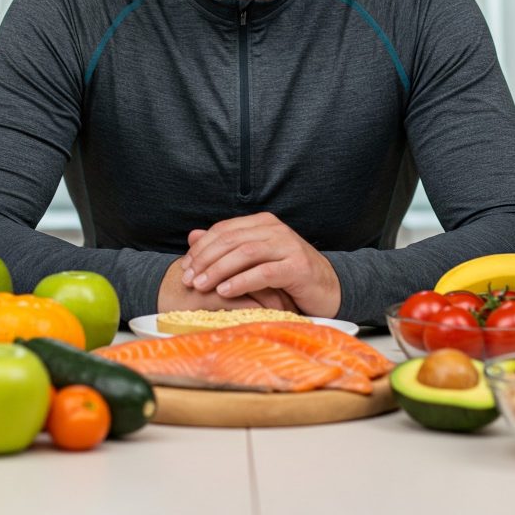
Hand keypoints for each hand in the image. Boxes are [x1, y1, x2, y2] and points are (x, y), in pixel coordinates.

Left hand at [180, 212, 341, 317]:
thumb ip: (226, 247)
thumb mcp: (255, 260)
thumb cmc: (288, 275)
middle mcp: (275, 229)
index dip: (201, 247)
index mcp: (263, 223)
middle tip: (188, 279)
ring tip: (201, 286)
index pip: (224, 229)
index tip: (184, 267)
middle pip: (231, 239)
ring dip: (218, 270)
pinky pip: (263, 272)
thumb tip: (192, 236)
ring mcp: (288, 246)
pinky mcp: (297, 267)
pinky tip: (225, 291)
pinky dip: (240, 281)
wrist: (329, 288)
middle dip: (205, 259)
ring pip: (245, 253)